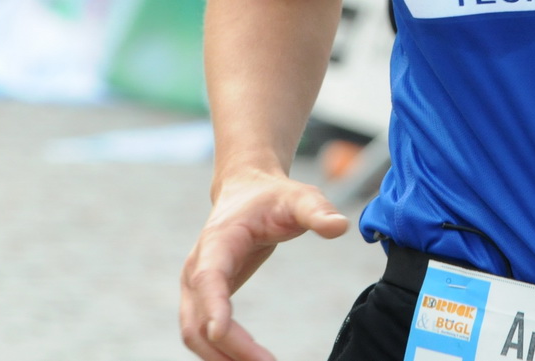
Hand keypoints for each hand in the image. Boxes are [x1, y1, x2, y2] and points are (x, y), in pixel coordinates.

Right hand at [180, 169, 348, 359]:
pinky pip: (203, 335)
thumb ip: (318, 211)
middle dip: (229, 348)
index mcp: (217, 241)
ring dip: (223, 358)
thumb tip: (340, 226)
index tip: (220, 332)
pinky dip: (222, 354)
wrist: (246, 191)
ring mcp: (194, 287)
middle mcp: (196, 267)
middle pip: (199, 318)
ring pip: (195, 334)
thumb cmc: (273, 196)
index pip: (208, 278)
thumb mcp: (299, 198)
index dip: (213, 305)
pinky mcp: (202, 299)